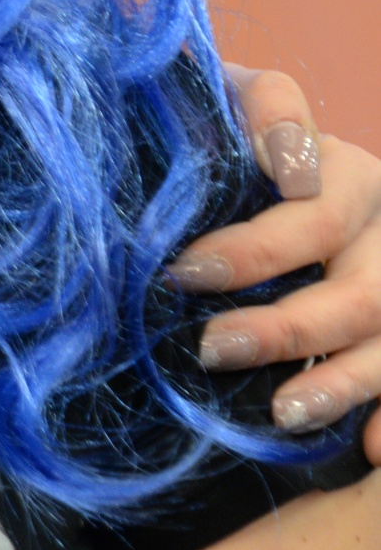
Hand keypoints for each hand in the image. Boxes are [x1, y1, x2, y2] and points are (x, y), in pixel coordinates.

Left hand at [166, 63, 380, 461]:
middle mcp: (377, 224)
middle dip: (286, 323)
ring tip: (282, 411)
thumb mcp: (216, 103)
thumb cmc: (218, 138)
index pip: (312, 205)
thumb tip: (245, 136)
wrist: (240, 173)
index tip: (188, 271)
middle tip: (213, 347)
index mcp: (337, 168)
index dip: (257, 245)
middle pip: (355, 282)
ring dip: (341, 378)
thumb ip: (234, 107)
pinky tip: (368, 446)